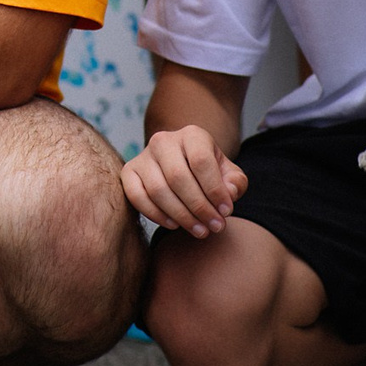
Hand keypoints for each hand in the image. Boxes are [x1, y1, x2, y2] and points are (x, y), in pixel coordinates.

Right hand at [121, 125, 247, 237]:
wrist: (183, 164)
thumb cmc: (209, 172)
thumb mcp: (228, 173)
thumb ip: (235, 182)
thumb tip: (229, 193)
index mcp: (192, 135)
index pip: (201, 161)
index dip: (215, 190)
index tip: (227, 212)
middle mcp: (164, 140)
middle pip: (178, 177)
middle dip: (199, 207)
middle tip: (214, 227)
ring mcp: (144, 156)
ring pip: (158, 190)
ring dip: (181, 216)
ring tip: (199, 230)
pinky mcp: (129, 172)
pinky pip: (137, 197)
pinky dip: (156, 215)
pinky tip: (175, 225)